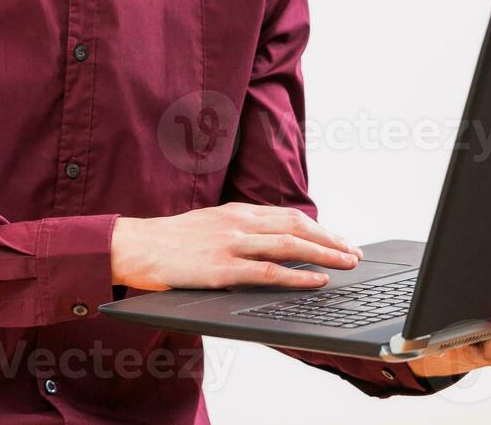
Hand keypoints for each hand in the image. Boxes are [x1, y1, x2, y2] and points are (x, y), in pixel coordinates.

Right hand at [111, 203, 362, 290]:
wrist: (136, 246)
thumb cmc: (170, 241)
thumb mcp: (209, 225)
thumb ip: (238, 230)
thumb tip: (266, 241)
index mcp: (237, 212)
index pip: (289, 217)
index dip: (320, 229)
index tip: (339, 240)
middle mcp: (240, 222)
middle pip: (297, 227)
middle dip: (331, 240)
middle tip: (354, 253)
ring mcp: (232, 244)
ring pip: (290, 245)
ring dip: (324, 255)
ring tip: (347, 264)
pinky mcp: (222, 268)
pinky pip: (269, 272)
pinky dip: (297, 275)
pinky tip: (316, 280)